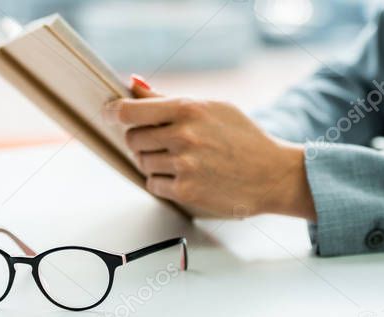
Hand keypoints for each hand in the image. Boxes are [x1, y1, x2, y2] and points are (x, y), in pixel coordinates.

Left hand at [106, 80, 315, 219]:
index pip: (130, 110)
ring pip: (142, 162)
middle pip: (133, 138)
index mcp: (188, 109)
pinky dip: (164, 182)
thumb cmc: (246, 139)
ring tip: (183, 160)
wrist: (274, 174)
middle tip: (163, 142)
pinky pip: (153, 184)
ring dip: (155, 162)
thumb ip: (170, 99)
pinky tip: (187, 176)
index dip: (114, 113)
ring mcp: (184, 165)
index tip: (110, 114)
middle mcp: (184, 135)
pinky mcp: (186, 191)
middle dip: (142, 140)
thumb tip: (134, 85)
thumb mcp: (213, 108)